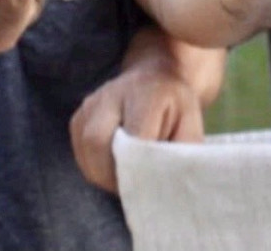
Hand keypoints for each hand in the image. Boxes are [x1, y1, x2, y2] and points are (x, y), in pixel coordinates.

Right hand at [69, 57, 205, 193]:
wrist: (156, 78)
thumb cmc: (176, 108)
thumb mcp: (191, 126)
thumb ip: (182, 153)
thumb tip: (168, 186)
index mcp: (147, 94)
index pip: (133, 138)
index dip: (137, 169)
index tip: (147, 188)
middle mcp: (112, 93)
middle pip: (97, 141)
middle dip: (111, 175)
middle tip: (130, 190)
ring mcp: (91, 103)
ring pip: (85, 149)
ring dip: (101, 174)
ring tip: (124, 180)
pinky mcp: (80, 115)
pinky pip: (79, 150)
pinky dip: (93, 167)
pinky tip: (112, 167)